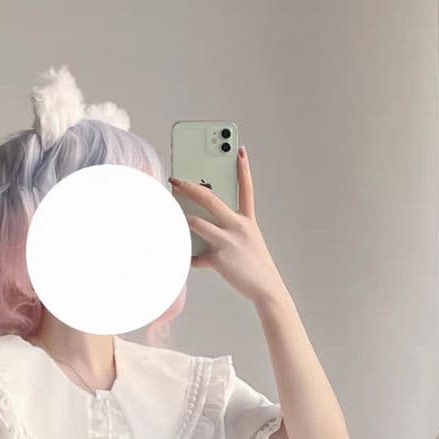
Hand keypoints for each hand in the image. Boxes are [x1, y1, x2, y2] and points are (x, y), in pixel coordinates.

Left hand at [170, 147, 287, 305]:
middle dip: (190, 187)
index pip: (246, 188)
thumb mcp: (249, 241)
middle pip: (211, 199)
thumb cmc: (254, 265)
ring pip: (197, 223)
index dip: (243, 168)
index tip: (239, 150)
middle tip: (176, 180)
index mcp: (247, 220)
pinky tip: (184, 259)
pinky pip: (196, 256)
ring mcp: (227, 241)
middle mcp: (238, 226)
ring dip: (182, 219)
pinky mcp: (218, 259)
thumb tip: (205, 223)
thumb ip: (231, 229)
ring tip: (172, 216)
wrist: (266, 288)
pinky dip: (188, 258)